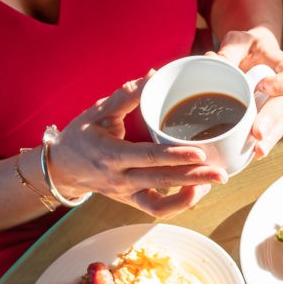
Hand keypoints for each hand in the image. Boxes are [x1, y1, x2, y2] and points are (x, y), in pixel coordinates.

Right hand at [49, 77, 228, 216]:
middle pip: (161, 181)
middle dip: (193, 178)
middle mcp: (120, 178)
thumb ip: (126, 95)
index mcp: (111, 155)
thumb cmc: (81, 135)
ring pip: (161, 202)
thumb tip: (153, 74)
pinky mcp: (132, 202)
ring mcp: (127, 194)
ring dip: (189, 195)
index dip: (174, 156)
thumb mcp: (98, 111)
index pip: (147, 157)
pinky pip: (157, 210)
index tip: (199, 153)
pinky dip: (178, 205)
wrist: (62, 168)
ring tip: (213, 182)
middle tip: (220, 173)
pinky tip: (196, 191)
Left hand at [215, 27, 282, 157]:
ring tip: (257, 150)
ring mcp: (280, 106)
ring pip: (280, 125)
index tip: (264, 86)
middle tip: (257, 132)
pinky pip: (271, 132)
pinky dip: (263, 143)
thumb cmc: (248, 47)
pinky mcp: (271, 118)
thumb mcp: (239, 40)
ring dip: (269, 139)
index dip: (282, 84)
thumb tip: (214, 61)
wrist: (252, 56)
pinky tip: (253, 154)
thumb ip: (230, 49)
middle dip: (270, 121)